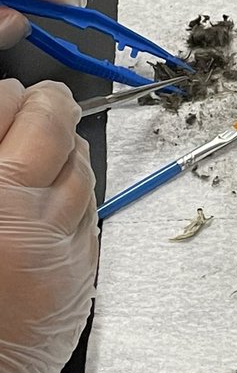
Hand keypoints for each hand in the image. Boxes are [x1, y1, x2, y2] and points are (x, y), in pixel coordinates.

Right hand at [0, 80, 97, 372]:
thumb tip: (1, 108)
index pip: (8, 110)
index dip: (12, 96)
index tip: (11, 92)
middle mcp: (24, 213)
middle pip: (55, 133)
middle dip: (49, 110)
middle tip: (40, 103)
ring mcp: (60, 246)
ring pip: (83, 172)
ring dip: (68, 152)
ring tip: (50, 148)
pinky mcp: (80, 279)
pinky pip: (91, 219)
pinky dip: (79, 199)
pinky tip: (59, 200)